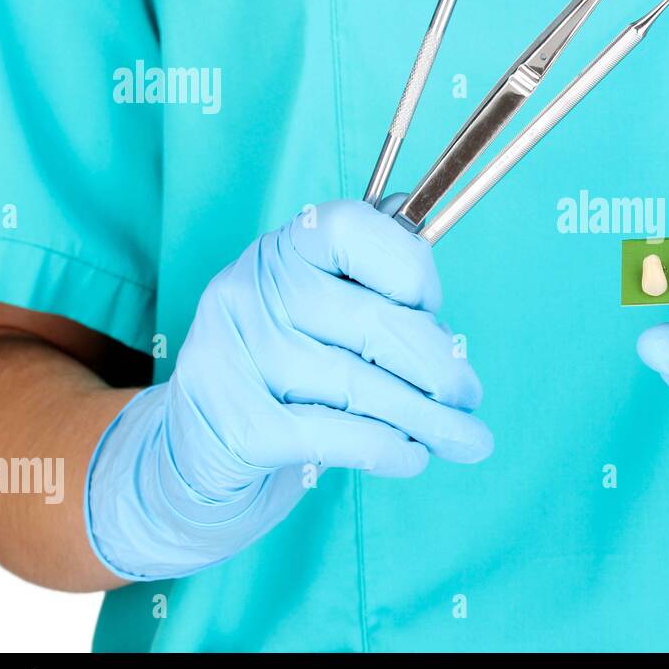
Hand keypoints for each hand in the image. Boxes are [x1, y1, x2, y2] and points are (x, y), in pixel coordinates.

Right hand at [86, 199, 490, 579]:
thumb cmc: (285, 370)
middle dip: (439, 367)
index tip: (433, 309)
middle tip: (471, 397)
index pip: (353, 230)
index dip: (410, 268)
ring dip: (427, 419)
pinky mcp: (235, 425)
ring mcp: (234, 358)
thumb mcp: (321, 307)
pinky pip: (335, 435)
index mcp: (279, 249)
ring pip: (360, 386)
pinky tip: (413, 457)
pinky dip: (387, 449)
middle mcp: (247, 292)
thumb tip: (418, 211)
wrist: (197, 453)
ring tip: (465, 439)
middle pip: (372, 322)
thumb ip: (370, 270)